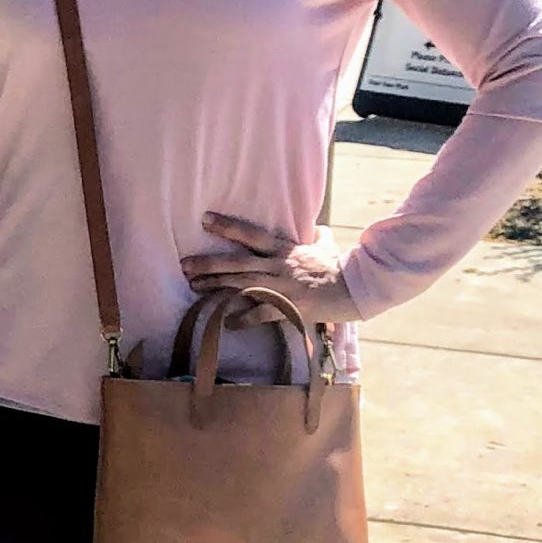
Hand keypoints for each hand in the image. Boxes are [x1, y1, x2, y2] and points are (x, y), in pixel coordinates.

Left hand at [181, 211, 360, 324]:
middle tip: (184, 264)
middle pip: (238, 261)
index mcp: (285, 249)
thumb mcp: (327, 245)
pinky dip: (242, 318)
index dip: (228, 226)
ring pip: (242, 284)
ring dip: (216, 286)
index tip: (205, 219)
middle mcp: (278, 265)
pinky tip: (225, 323)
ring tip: (193, 286)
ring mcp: (282, 286)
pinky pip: (260, 313)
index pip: (251, 234)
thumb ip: (317, 236)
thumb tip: (318, 228)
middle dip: (209, 262)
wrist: (356, 287)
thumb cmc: (341, 266)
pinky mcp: (288, 306)